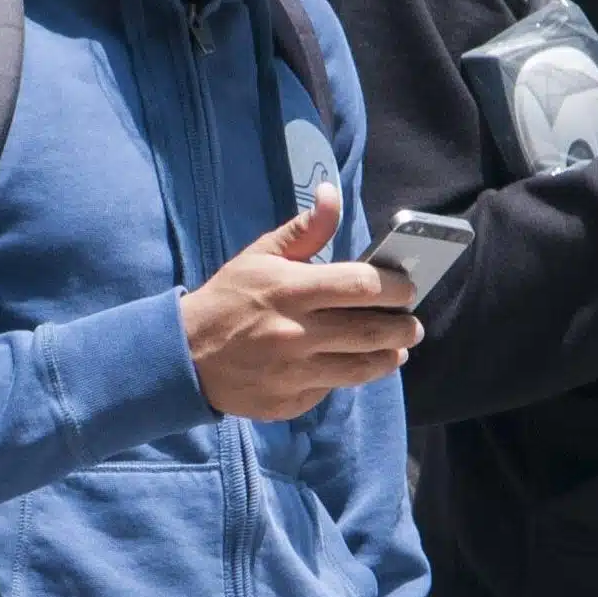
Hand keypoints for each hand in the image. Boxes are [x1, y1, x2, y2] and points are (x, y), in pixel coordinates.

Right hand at [178, 181, 420, 422]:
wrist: (185, 356)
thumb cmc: (229, 299)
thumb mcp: (259, 256)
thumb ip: (304, 230)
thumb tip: (332, 194)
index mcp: (290, 290)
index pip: (362, 286)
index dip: (396, 287)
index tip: (407, 288)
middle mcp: (295, 333)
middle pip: (372, 332)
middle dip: (403, 327)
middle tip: (412, 324)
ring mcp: (293, 373)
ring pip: (360, 369)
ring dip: (388, 358)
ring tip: (398, 350)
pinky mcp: (289, 402)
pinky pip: (331, 390)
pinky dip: (345, 376)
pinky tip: (349, 364)